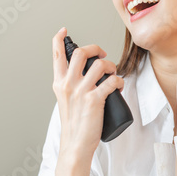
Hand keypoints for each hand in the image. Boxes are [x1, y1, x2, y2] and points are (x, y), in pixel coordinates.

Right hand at [52, 27, 123, 157]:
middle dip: (96, 48)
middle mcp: (68, 84)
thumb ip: (70, 86)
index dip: (59, 39)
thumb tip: (84, 74)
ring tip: (113, 74)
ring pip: (100, 65)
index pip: (57, 56)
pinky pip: (112, 81)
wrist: (75, 144)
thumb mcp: (65, 100)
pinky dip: (119, 81)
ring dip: (111, 66)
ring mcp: (81, 91)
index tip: (64, 31)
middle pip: (82, 53)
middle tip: (102, 55)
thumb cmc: (73, 124)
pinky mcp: (94, 100)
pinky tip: (119, 87)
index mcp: (59, 83)